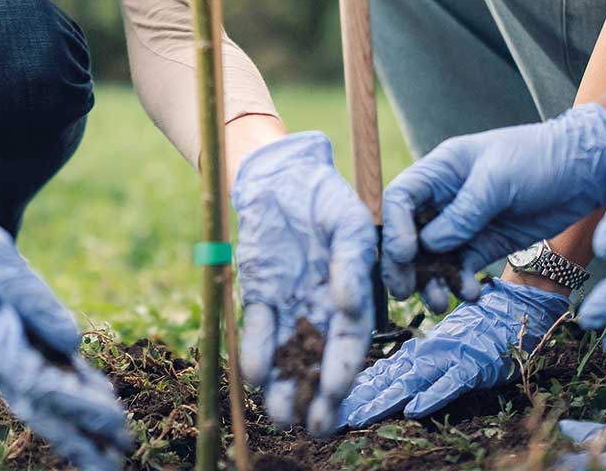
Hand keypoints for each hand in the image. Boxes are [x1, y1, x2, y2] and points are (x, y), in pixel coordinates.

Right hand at [0, 173, 131, 470]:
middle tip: (115, 460)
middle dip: (77, 435)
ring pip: (41, 396)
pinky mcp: (7, 339)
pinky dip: (71, 386)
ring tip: (113, 443)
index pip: (33, 382)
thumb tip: (72, 342)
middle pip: (38, 405)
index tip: (110, 415)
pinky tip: (100, 397)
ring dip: (76, 422)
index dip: (74, 402)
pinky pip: (42, 370)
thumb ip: (33, 300)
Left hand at [232, 132, 377, 435]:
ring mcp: (289, 304)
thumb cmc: (326, 198)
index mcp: (351, 296)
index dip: (344, 370)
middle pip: (319, 361)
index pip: (350, 342)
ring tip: (279, 415)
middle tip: (311, 427)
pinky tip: (254, 374)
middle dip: (316, 395)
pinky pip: (258, 330)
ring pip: (287, 354)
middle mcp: (320, 309)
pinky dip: (255, 351)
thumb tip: (348, 304)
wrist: (283, 177)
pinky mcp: (259, 295)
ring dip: (284, 385)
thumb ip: (351, 263)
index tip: (337, 393)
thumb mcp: (349, 224)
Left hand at [340, 279, 567, 425]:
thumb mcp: (439, 348)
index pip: (377, 373)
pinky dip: (432, 396)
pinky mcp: (473, 365)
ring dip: (383, 400)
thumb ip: (412, 364)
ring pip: (409, 381)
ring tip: (358, 418)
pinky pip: (450, 383)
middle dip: (356, 400)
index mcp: (415, 351)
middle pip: (384, 379)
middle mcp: (425, 353)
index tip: (324, 405)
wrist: (513, 310)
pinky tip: (413, 409)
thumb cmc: (476, 331)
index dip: (350, 390)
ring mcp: (448, 359)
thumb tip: (382, 383)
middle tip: (327, 417)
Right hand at [380, 104, 605, 309]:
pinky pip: (461, 269)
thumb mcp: (499, 177)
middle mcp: (444, 200)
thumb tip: (429, 244)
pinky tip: (470, 293)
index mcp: (439, 171)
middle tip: (405, 292)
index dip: (394, 228)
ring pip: (432, 259)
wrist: (585, 171)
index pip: (400, 199)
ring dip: (431, 282)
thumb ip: (463, 211)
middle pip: (408, 235)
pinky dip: (460, 284)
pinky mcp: (485, 245)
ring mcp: (463, 225)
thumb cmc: (539, 158)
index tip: (405, 255)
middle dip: (404, 265)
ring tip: (440, 301)